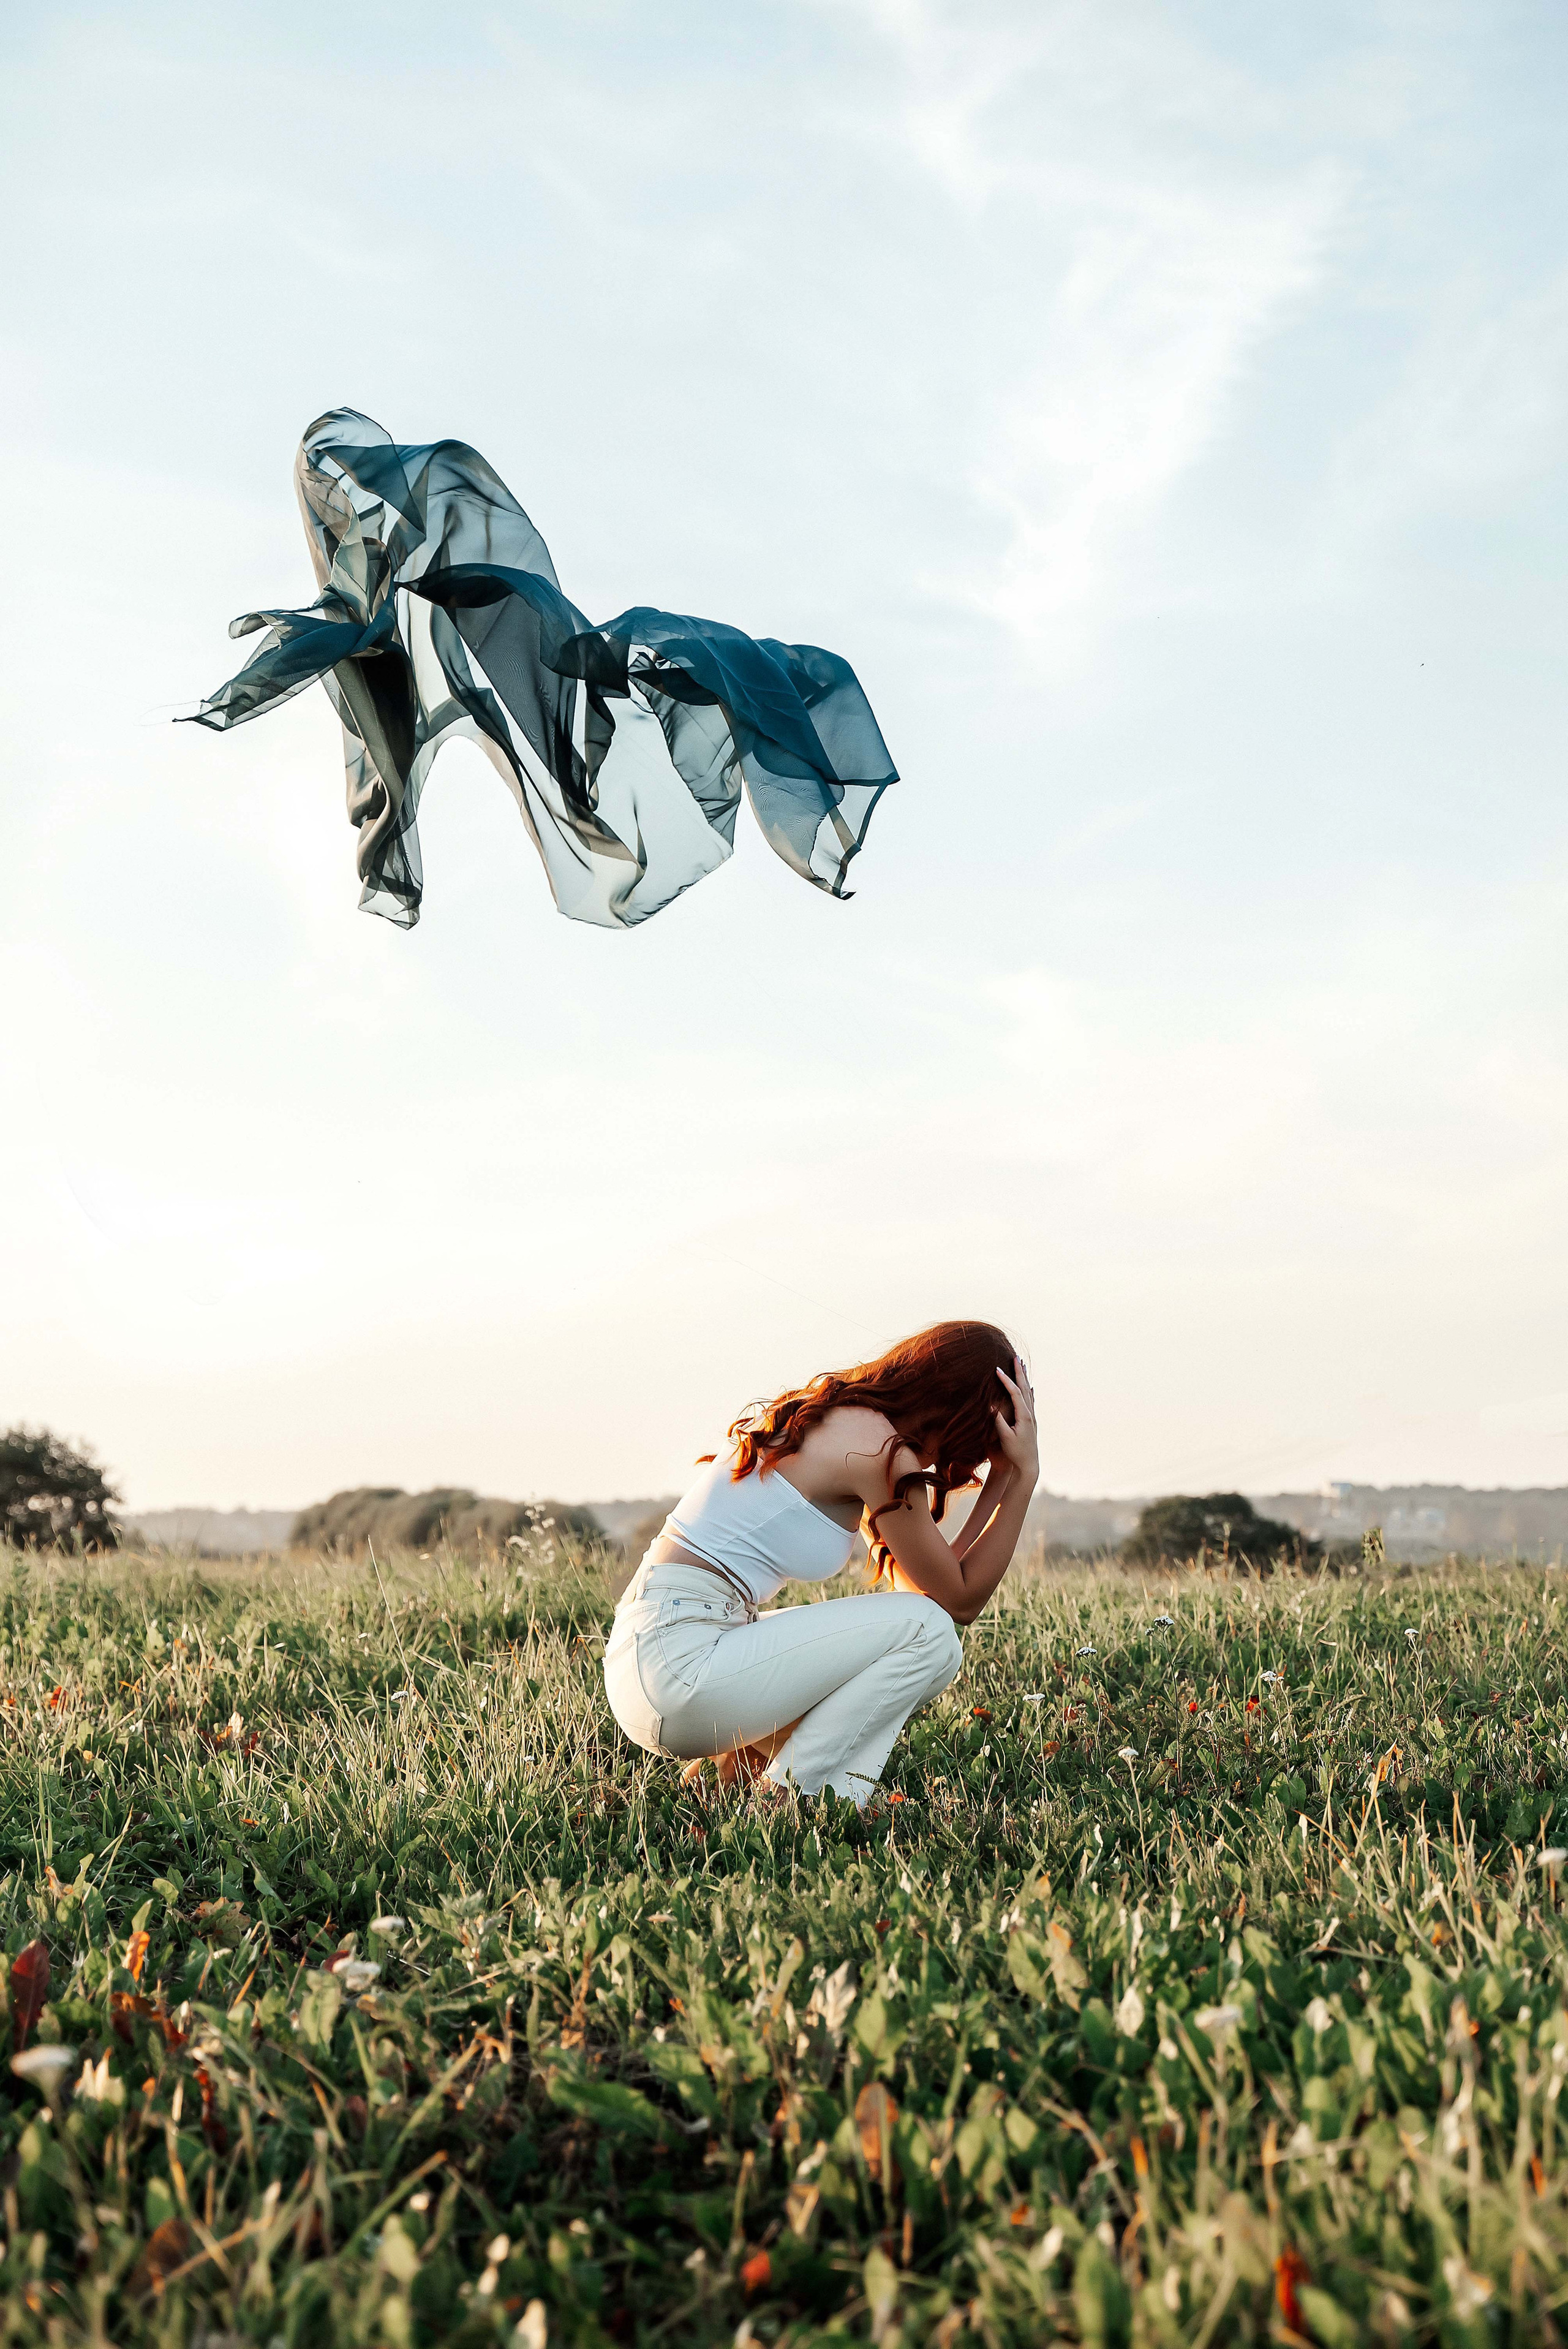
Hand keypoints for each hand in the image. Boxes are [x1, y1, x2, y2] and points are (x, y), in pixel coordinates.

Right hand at [993, 1356, 1038, 1485]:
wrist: (1029, 1464)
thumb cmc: (1015, 1452)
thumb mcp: (1005, 1438)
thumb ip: (998, 1421)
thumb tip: (991, 1405)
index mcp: (1024, 1415)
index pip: (1015, 1392)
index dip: (1006, 1380)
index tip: (997, 1369)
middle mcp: (1030, 1413)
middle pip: (1025, 1387)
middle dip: (1019, 1372)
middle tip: (1016, 1357)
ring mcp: (1031, 1416)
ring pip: (1028, 1392)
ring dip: (1024, 1378)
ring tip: (1022, 1365)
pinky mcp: (1031, 1421)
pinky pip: (1031, 1400)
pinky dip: (1029, 1390)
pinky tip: (1031, 1387)